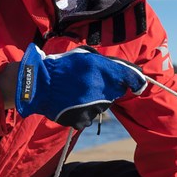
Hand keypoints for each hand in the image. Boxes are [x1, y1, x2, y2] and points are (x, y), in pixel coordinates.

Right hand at [15, 43, 146, 129]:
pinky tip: (72, 103)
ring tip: (76, 92)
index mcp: (102, 71)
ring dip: (95, 100)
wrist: (39, 84)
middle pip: (114, 93)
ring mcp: (92, 107)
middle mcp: (101, 90)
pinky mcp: (82, 120)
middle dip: (107, 89)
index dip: (135, 81)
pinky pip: (89, 117)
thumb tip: (126, 72)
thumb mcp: (87, 56)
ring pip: (102, 106)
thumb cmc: (63, 66)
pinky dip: (83, 112)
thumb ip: (107, 63)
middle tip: (89, 83)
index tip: (138, 85)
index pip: (130, 78)